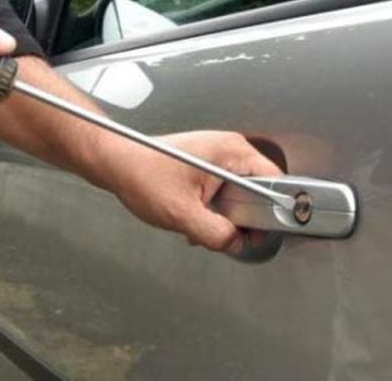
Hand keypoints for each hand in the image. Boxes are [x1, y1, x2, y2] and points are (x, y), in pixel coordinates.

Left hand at [104, 131, 282, 251]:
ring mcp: (218, 156)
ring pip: (239, 195)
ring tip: (199, 222)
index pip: (276, 182)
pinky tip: (194, 218)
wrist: (116, 163)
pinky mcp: (207, 165)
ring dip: (223, 217)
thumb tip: (236, 243)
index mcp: (232, 152)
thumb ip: (216, 233)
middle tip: (223, 231)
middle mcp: (229, 149)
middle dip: (241, 218)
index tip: (260, 231)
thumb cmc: (142, 175)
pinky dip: (213, 210)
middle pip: (258, 191)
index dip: (271, 211)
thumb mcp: (182, 213)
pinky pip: (223, 192)